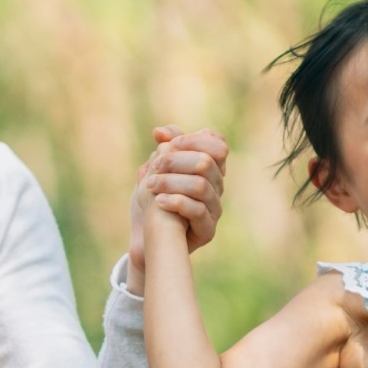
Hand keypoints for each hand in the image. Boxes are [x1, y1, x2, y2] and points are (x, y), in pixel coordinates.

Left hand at [129, 125, 228, 268]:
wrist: (152, 235)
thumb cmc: (158, 196)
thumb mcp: (159, 168)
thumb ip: (165, 146)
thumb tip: (159, 132)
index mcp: (211, 168)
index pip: (217, 144)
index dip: (194, 140)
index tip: (169, 145)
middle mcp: (218, 186)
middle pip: (205, 163)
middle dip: (175, 161)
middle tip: (154, 165)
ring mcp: (215, 208)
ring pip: (200, 186)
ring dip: (170, 182)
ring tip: (150, 185)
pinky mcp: (208, 229)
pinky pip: (198, 211)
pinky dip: (176, 202)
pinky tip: (159, 201)